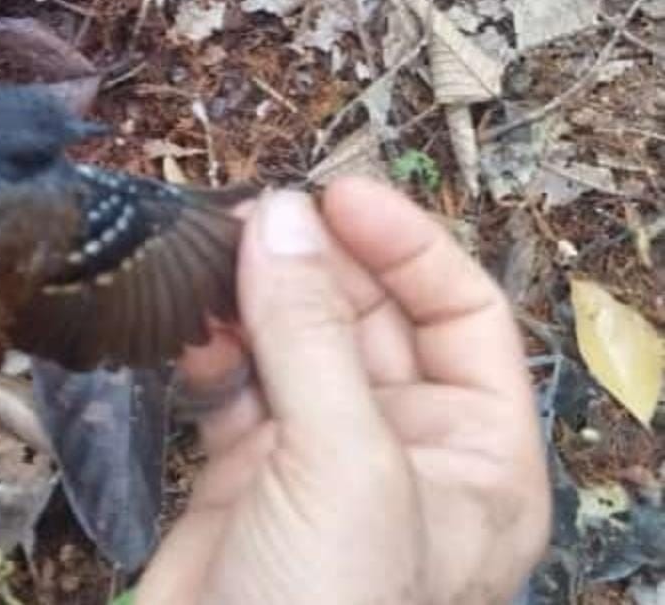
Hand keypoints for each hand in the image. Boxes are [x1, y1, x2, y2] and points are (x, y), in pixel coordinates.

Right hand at [140, 179, 549, 604]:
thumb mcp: (344, 467)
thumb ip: (310, 335)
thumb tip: (280, 214)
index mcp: (477, 456)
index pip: (462, 314)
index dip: (406, 245)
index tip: (338, 195)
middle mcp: (405, 449)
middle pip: (368, 317)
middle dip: (315, 263)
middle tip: (253, 218)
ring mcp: (320, 457)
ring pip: (294, 342)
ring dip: (255, 297)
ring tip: (211, 259)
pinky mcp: (245, 469)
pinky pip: (235, 381)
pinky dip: (212, 347)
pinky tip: (188, 328)